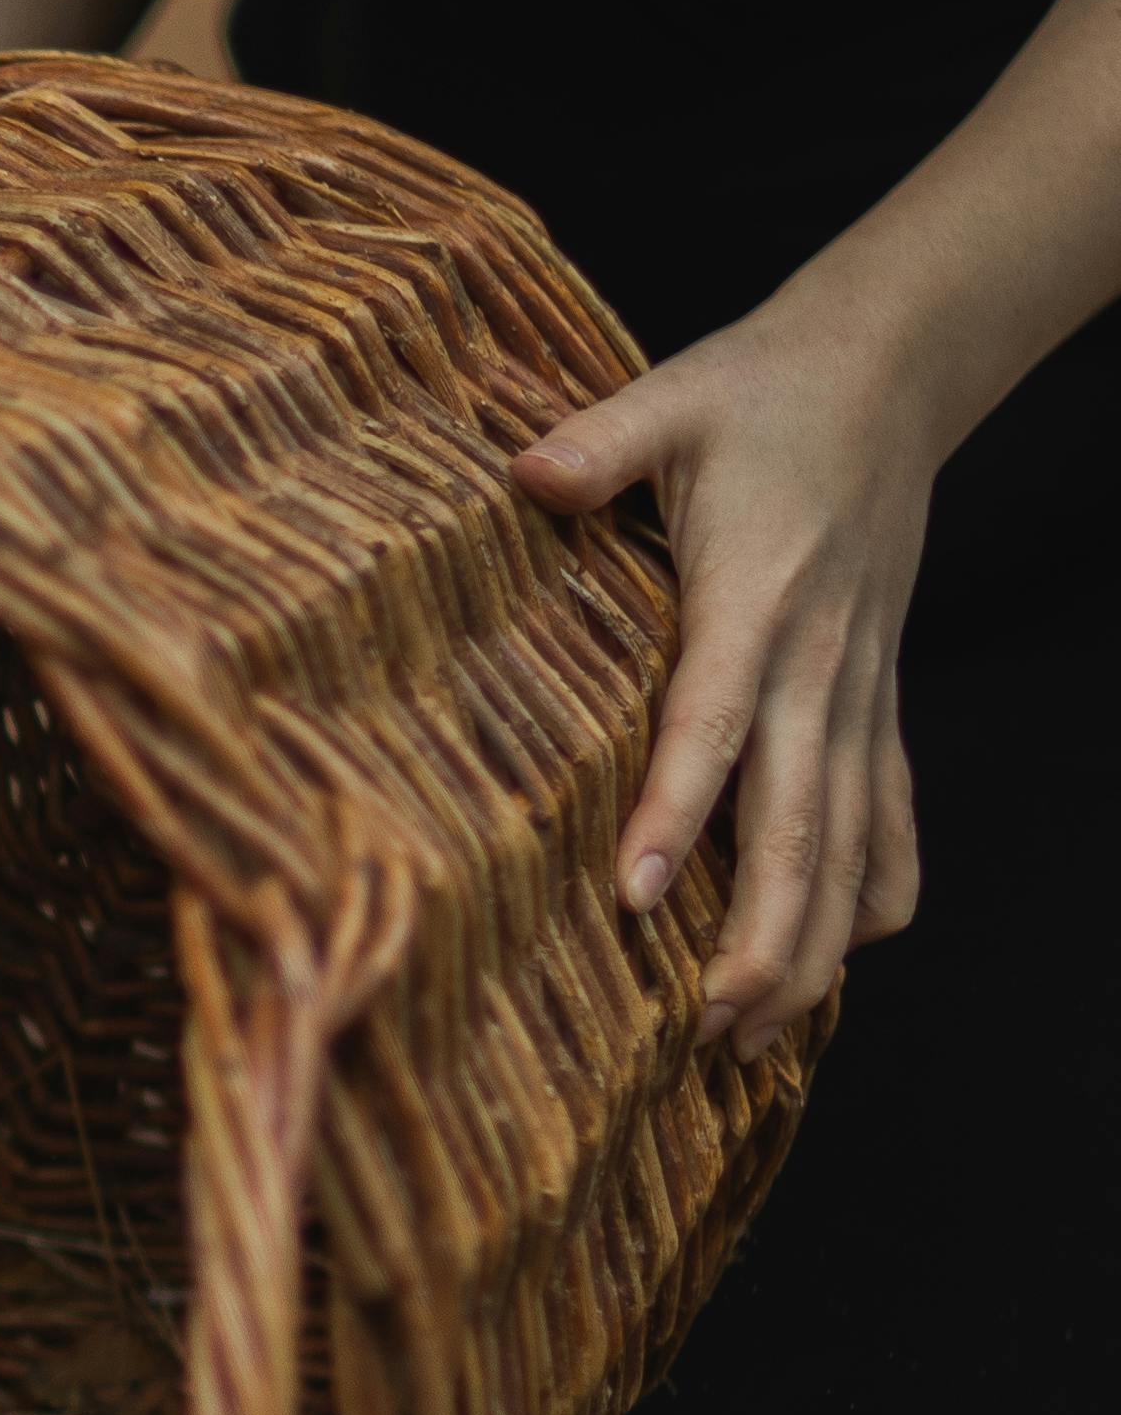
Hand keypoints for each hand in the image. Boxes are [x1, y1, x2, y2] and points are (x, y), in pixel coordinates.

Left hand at [510, 275, 934, 1058]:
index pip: (712, 723)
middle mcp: (817, 662)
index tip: (636, 896)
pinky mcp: (878, 700)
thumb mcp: (673, 398)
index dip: (679, 812)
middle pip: (799, 823)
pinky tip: (838, 959)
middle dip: (761, 935)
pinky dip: (875, 893)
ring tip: (757, 1038)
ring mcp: (859, 690)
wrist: (889, 377)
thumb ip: (597, 443)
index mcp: (754, 599)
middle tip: (709, 1028)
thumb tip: (523, 474)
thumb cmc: (761, 393)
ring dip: (812, 947)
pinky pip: (892, 816)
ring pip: (850, 845)